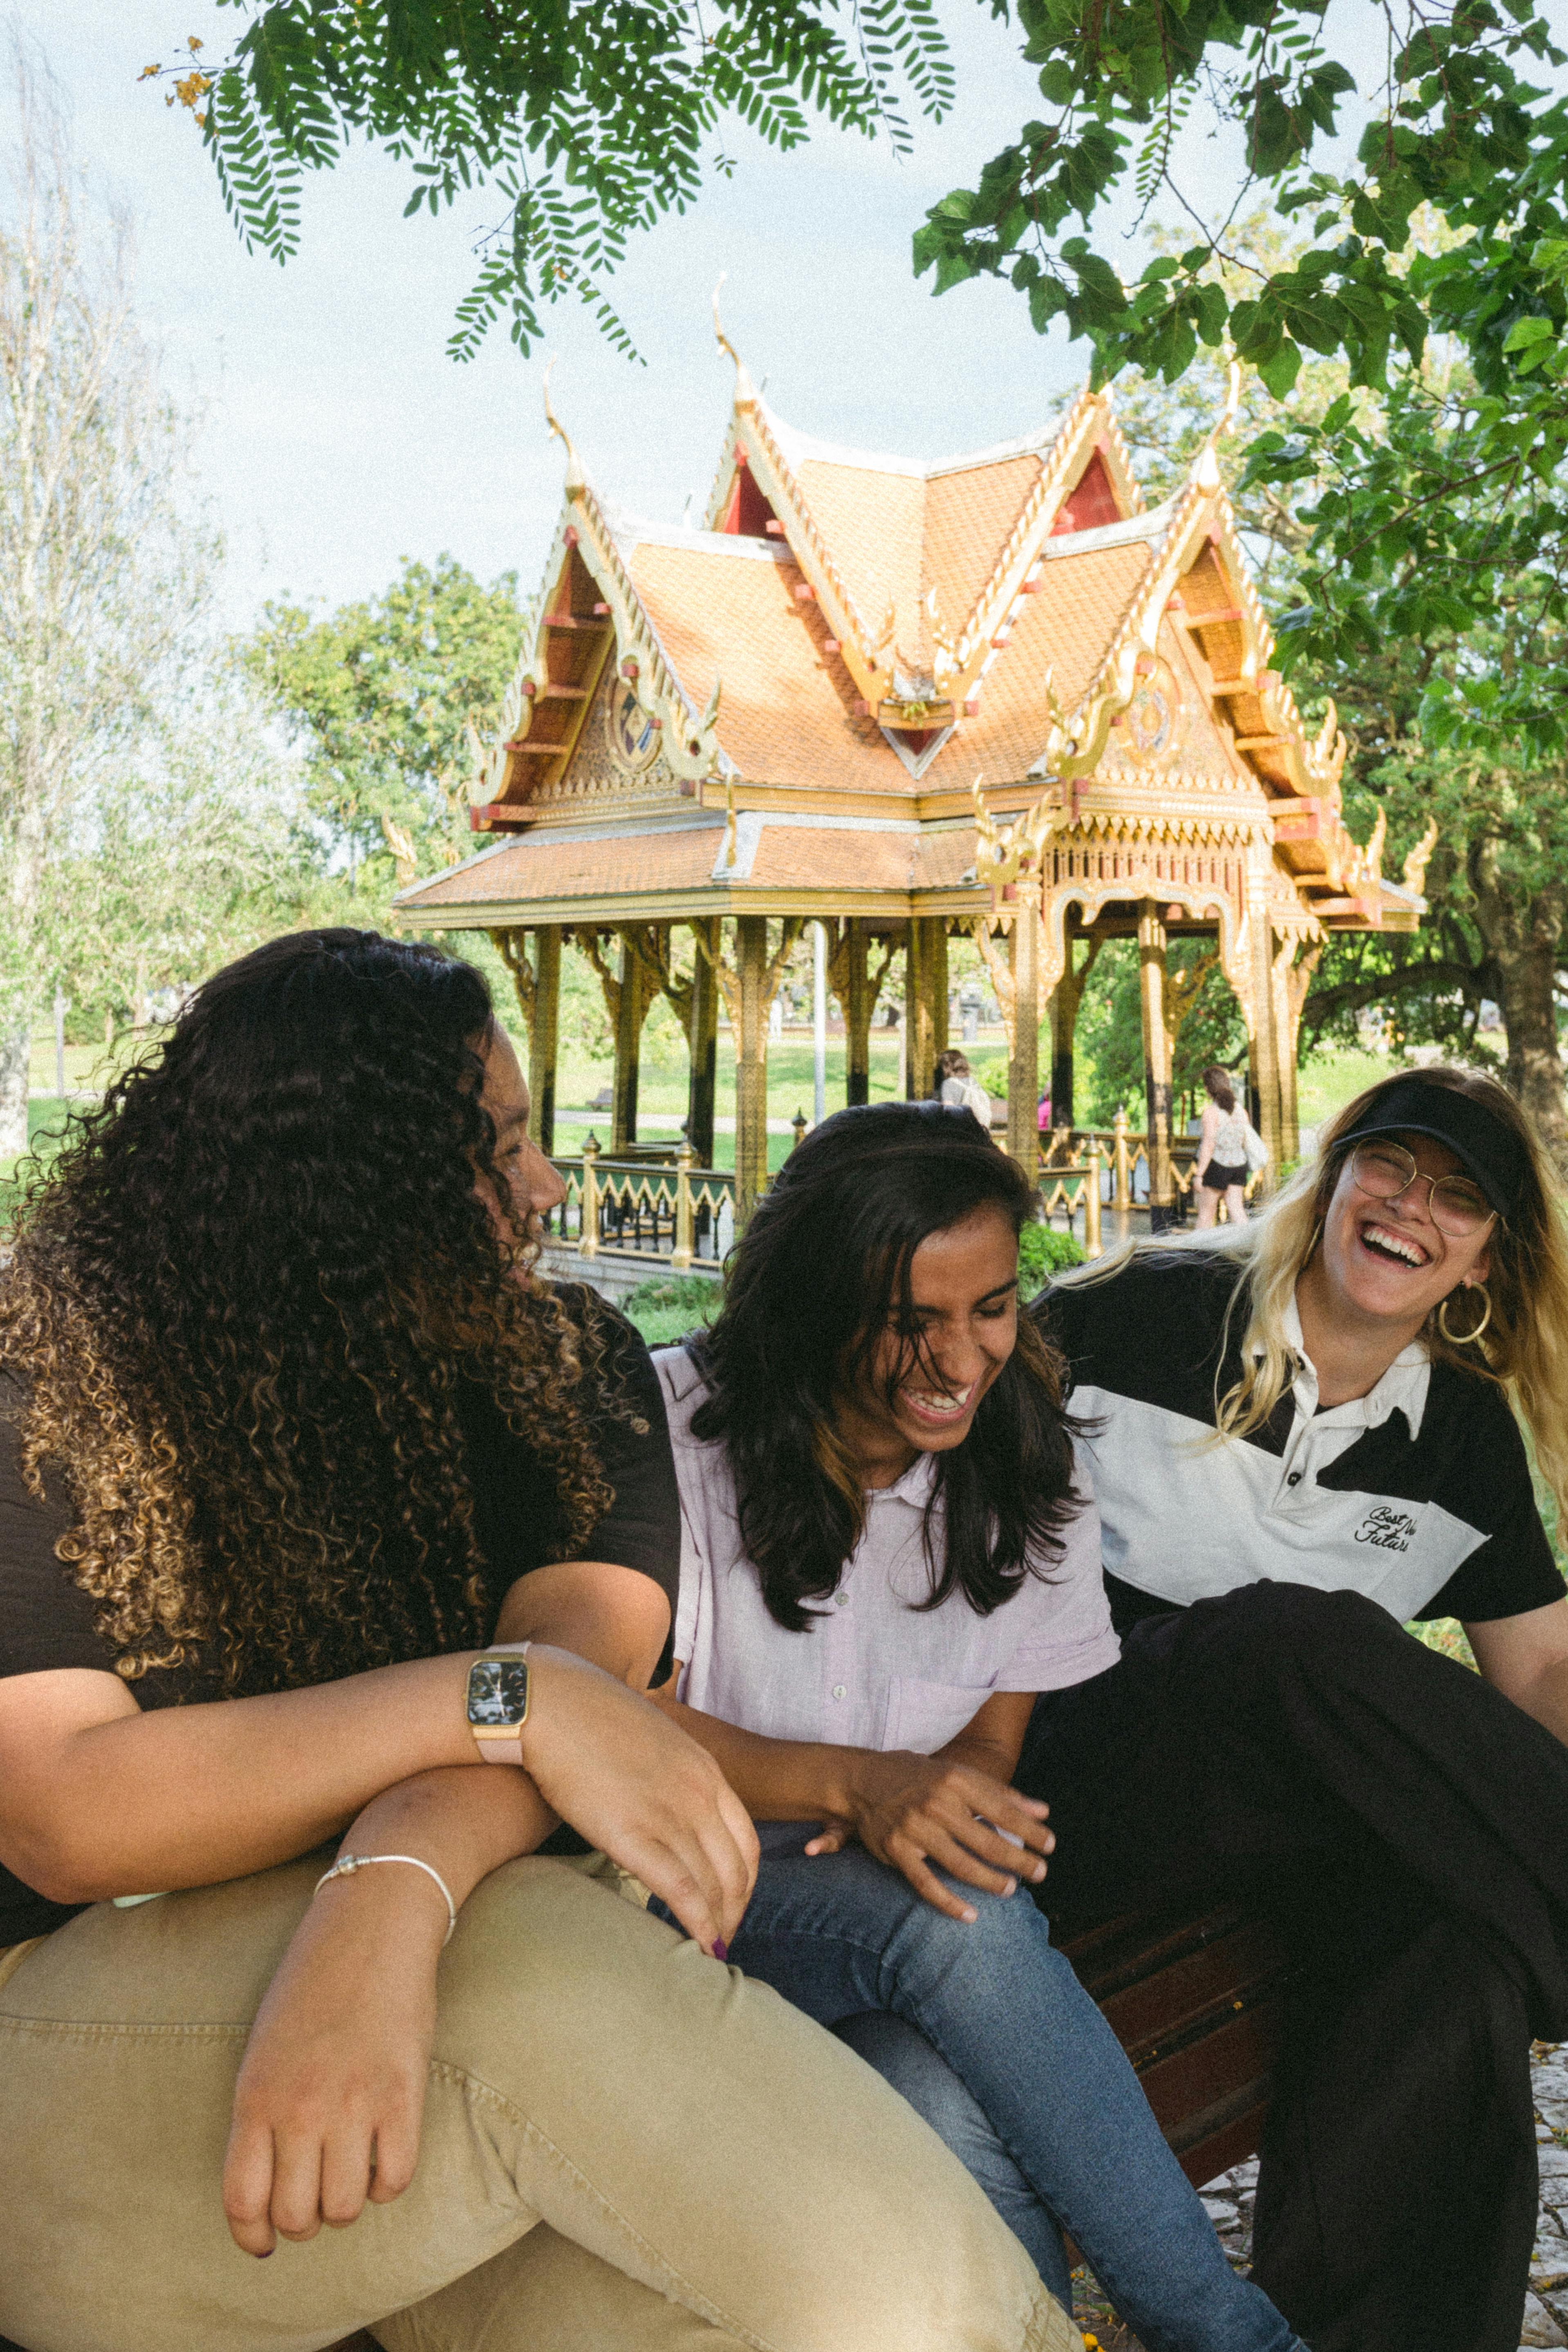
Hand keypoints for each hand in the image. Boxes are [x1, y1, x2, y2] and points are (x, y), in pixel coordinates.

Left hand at [223, 1864, 439, 2256]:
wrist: (372, 1924)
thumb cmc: (313, 1985)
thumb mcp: (264, 2048)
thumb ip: (261, 2114)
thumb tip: (267, 2187)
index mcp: (255, 2095)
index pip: (242, 2201)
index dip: (252, 2237)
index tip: (264, 2243)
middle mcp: (299, 2107)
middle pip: (295, 2215)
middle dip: (303, 2222)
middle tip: (314, 2200)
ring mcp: (353, 2101)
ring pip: (344, 2208)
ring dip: (346, 2204)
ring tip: (350, 2174)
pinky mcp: (403, 2093)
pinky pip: (395, 2179)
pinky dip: (387, 2182)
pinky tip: (383, 2155)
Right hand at [520, 1645, 757, 1955]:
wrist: (552, 1701)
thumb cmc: (590, 1719)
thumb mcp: (652, 1740)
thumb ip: (670, 1776)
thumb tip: (664, 1806)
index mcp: (705, 1770)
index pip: (746, 1841)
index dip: (743, 1883)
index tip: (730, 1906)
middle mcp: (698, 1794)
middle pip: (736, 1870)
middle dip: (734, 1912)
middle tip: (721, 1940)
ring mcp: (668, 1813)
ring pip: (713, 1885)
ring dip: (717, 1926)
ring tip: (709, 1952)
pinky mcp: (633, 1834)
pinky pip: (680, 1890)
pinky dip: (697, 1924)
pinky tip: (698, 1945)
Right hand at [813, 1750, 1052, 1921]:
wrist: (861, 1778)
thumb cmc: (919, 1776)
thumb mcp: (959, 1774)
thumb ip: (1001, 1793)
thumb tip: (1043, 1811)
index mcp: (956, 1780)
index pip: (1004, 1810)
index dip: (1031, 1831)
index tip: (1051, 1846)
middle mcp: (936, 1804)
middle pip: (988, 1842)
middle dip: (1020, 1861)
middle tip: (1041, 1873)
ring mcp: (915, 1828)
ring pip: (962, 1866)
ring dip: (992, 1882)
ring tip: (1012, 1889)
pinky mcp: (897, 1851)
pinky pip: (927, 1884)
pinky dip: (950, 1904)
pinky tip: (970, 1915)